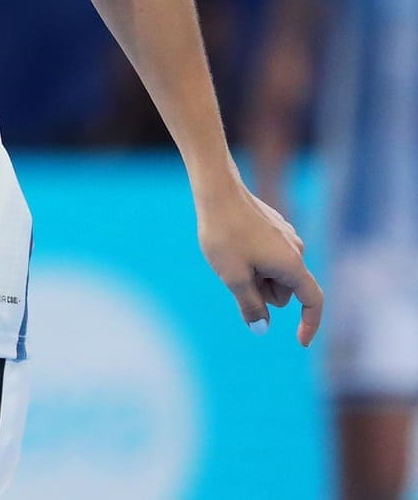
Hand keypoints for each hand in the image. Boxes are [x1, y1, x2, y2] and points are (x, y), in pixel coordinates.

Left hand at [196, 178, 323, 346]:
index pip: (313, 302)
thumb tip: (262, 328)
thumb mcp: (233, 277)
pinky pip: (267, 255)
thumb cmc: (224, 233)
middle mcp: (296, 249)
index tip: (300, 342)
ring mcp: (285, 235)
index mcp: (292, 264)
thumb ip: (250, 306)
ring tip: (232, 257)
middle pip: (286, 290)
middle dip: (264, 292)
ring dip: (257, 275)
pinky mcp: (272, 226)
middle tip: (235, 276)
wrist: (216, 189)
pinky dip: (253, 260)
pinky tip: (232, 243)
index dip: (310, 324)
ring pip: (274, 273)